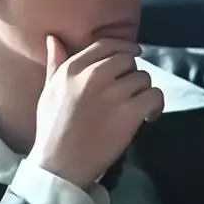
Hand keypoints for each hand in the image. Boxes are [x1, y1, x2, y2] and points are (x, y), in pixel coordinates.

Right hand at [27, 36, 163, 189]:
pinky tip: (148, 116)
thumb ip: (55, 63)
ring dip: (142, 91)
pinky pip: (154, 95)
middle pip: (127, 59)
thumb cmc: (52, 129)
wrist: (60, 165)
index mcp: (73, 68)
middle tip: (129, 90)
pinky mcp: (129, 112)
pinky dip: (155, 105)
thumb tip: (54, 38)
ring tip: (136, 106)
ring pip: (143, 77)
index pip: (106, 44)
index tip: (131, 54)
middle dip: (130, 73)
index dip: (122, 48)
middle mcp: (94, 75)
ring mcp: (113, 93)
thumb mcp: (48, 91)